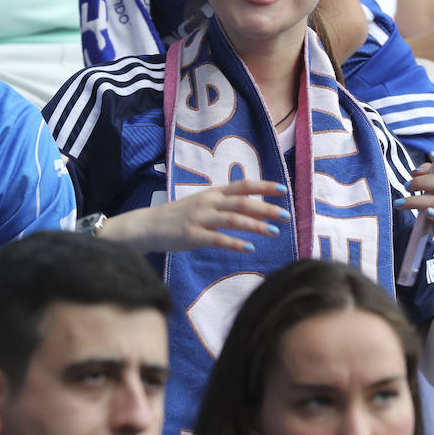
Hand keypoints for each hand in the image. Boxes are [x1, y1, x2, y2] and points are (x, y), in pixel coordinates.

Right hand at [99, 179, 288, 253]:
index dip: (263, 186)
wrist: (148, 225)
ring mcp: (200, 218)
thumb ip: (225, 205)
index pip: (242, 186)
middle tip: (285, 215)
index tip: (283, 189)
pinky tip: (249, 248)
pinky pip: (217, 239)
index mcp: (212, 193)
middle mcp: (208, 202)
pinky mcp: (192, 235)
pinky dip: (235, 244)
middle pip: (242, 203)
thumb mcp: (202, 204)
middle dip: (266, 208)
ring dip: (255, 226)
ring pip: (233, 220)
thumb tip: (254, 209)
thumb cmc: (179, 216)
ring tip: (274, 232)